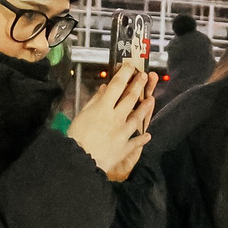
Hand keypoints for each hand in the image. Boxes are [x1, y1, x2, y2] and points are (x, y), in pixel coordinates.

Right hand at [67, 61, 157, 180]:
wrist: (81, 161)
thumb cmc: (76, 137)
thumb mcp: (81, 115)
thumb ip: (94, 102)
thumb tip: (103, 89)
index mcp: (104, 108)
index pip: (116, 86)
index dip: (125, 74)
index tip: (130, 66)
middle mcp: (116, 118)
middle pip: (130, 99)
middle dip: (138, 86)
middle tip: (145, 76)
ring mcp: (123, 133)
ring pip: (137, 118)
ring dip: (145, 108)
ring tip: (151, 99)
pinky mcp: (124, 148)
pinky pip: (135, 142)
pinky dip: (142, 139)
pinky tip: (148, 135)